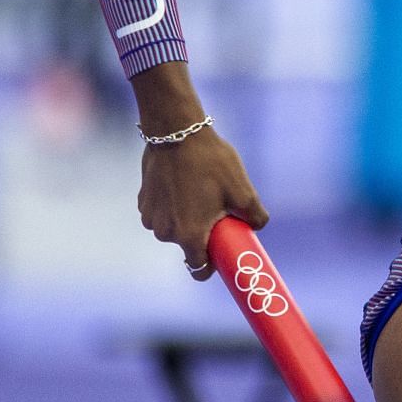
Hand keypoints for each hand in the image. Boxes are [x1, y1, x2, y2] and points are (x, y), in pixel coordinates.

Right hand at [136, 126, 269, 280]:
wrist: (176, 132)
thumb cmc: (211, 162)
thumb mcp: (243, 189)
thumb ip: (255, 215)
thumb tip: (258, 226)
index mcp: (189, 234)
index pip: (199, 268)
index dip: (212, 266)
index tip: (222, 255)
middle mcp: (165, 232)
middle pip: (188, 245)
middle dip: (203, 234)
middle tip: (217, 212)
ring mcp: (151, 217)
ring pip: (173, 228)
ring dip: (187, 219)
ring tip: (200, 192)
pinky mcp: (143, 202)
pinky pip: (162, 214)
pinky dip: (173, 206)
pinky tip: (184, 185)